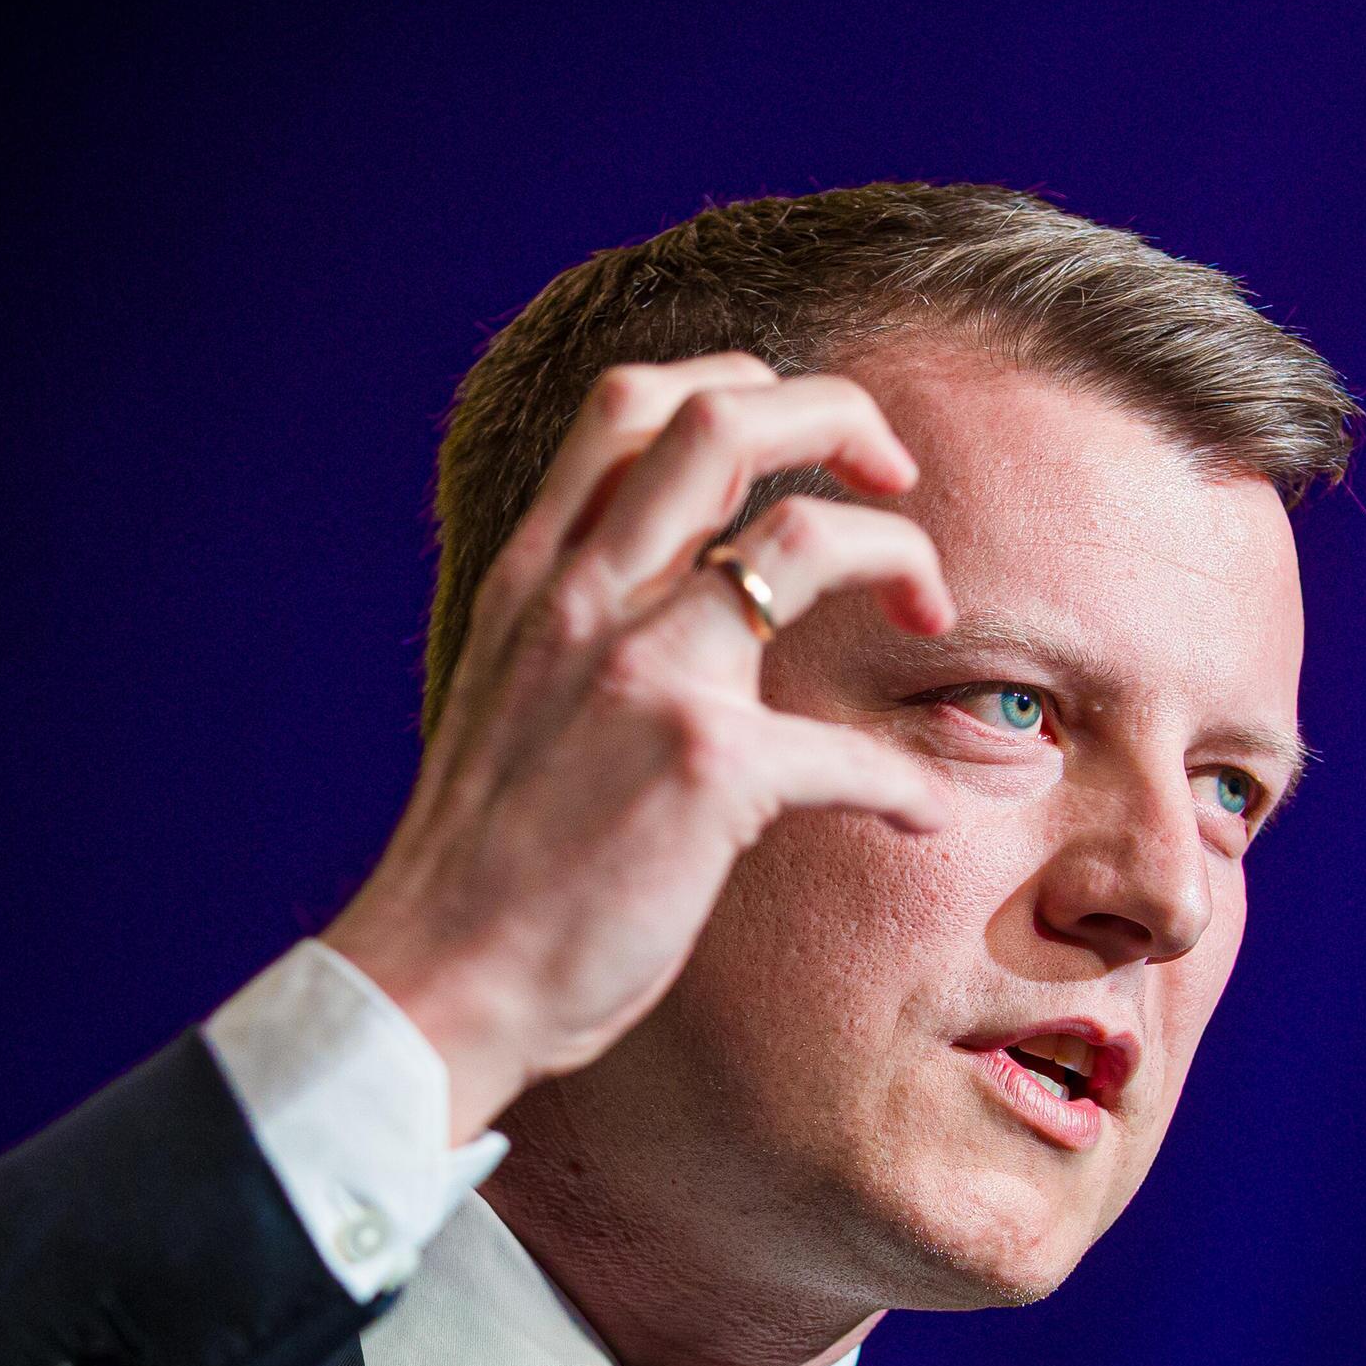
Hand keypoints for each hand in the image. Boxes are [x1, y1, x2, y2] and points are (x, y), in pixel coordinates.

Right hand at [324, 354, 953, 1143]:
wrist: (437, 980)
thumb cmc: (485, 867)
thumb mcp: (510, 697)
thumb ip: (580, 632)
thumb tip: (676, 605)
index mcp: (536, 579)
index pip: (631, 407)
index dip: (742, 386)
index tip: (807, 439)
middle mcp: (585, 600)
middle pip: (724, 422)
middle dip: (842, 417)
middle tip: (896, 476)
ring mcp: (647, 676)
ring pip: (805, 537)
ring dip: (901, 558)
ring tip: (929, 612)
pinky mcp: (706, 771)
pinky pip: (854, 748)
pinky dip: (910, 780)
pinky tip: (921, 815)